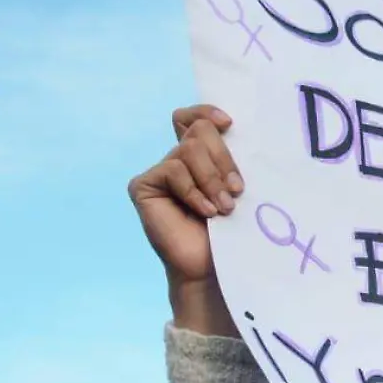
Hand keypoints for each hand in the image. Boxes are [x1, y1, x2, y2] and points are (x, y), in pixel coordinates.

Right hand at [128, 105, 242, 336]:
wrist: (214, 270)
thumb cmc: (234, 233)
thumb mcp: (239, 190)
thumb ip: (232, 161)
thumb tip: (234, 129)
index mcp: (202, 157)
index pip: (194, 117)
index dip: (208, 112)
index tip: (229, 124)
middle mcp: (178, 160)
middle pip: (200, 131)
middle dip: (224, 158)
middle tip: (237, 190)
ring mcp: (160, 172)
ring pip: (189, 149)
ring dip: (212, 178)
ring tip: (224, 207)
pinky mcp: (144, 186)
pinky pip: (173, 171)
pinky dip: (193, 190)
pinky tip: (204, 212)